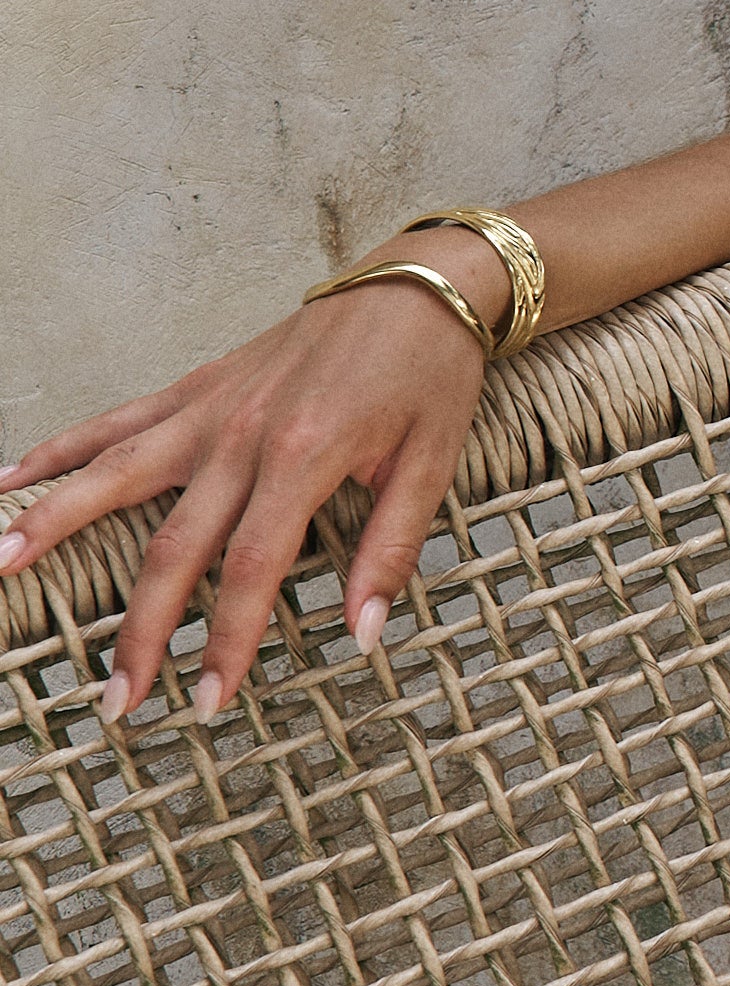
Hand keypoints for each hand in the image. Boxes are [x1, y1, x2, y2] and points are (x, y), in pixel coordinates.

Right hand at [0, 277, 496, 726]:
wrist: (419, 284)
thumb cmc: (430, 374)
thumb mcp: (431, 467)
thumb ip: (391, 551)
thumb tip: (363, 635)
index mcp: (304, 457)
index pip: (249, 570)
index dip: (226, 640)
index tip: (209, 701)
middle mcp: (240, 435)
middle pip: (172, 547)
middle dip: (141, 631)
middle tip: (117, 700)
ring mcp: (208, 409)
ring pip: (113, 475)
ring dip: (53, 524)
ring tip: (0, 567)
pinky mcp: (195, 387)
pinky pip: (115, 422)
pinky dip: (59, 451)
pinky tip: (9, 480)